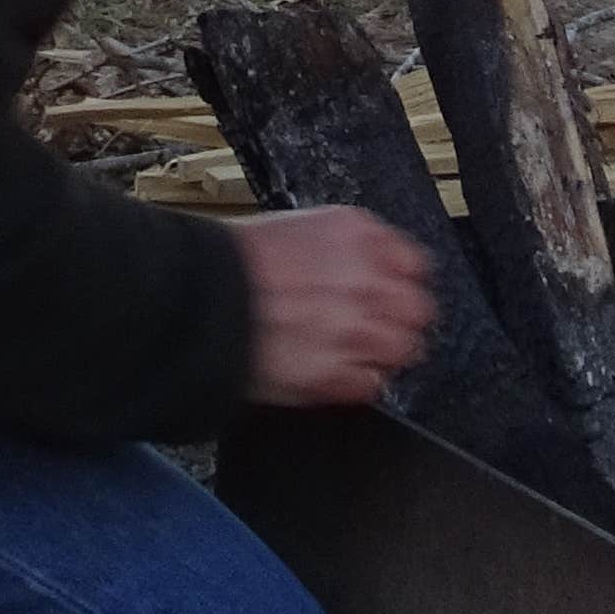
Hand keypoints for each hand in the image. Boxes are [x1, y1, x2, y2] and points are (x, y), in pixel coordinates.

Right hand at [232, 204, 438, 408]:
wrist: (196, 299)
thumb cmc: (233, 263)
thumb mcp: (298, 228)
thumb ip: (345, 249)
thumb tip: (369, 269)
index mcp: (355, 235)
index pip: (414, 263)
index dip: (401, 281)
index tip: (394, 292)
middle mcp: (363, 281)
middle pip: (417, 309)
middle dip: (400, 318)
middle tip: (377, 325)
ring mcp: (354, 331)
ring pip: (402, 349)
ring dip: (383, 352)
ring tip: (354, 351)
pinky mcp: (335, 375)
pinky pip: (371, 385)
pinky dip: (357, 381)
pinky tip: (334, 370)